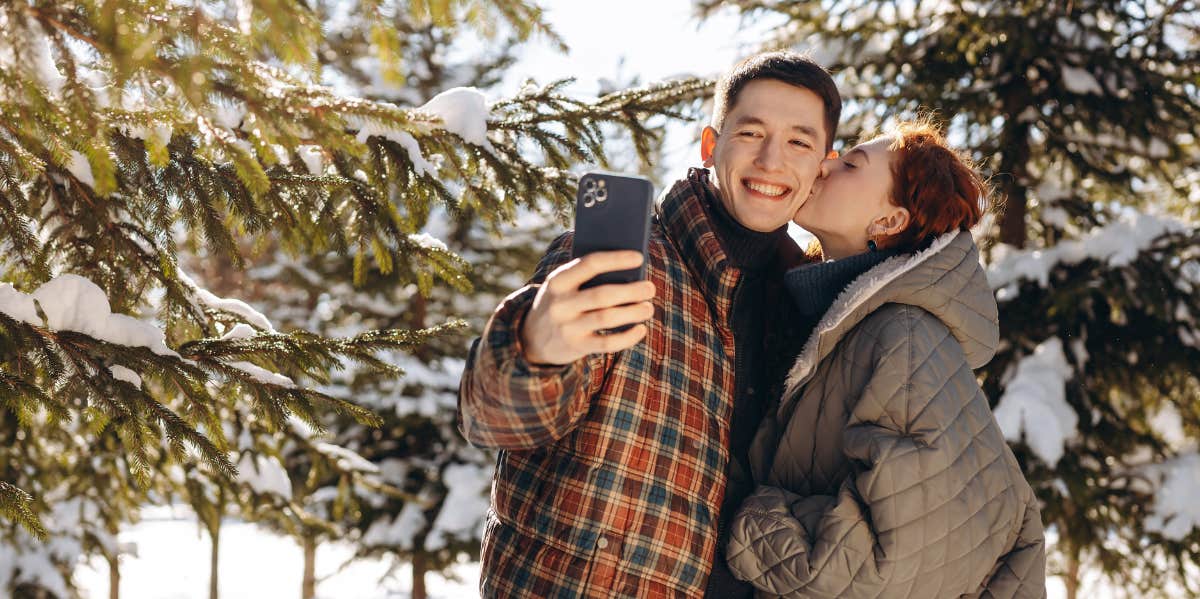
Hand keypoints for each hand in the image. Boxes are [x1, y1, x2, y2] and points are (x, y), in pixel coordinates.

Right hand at [520, 251, 654, 365]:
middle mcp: (560, 304)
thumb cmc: (561, 302)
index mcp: (558, 281)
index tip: (639, 258)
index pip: (590, 264)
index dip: (616, 259)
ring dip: (633, 312)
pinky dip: (628, 337)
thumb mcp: (564, 286)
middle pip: (603, 294)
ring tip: (648, 308)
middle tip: (650, 288)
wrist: (532, 337)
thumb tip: (630, 274)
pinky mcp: (575, 347)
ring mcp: (567, 327)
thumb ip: (587, 278)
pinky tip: (640, 329)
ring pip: (607, 318)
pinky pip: (607, 343)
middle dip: (631, 291)